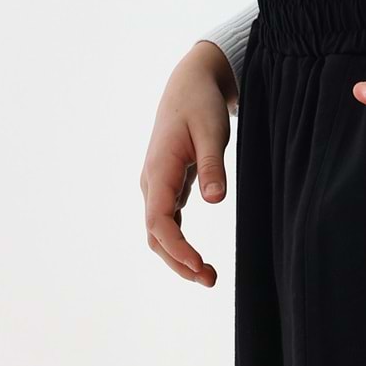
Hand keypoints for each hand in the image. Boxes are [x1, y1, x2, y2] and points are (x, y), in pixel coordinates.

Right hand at [140, 44, 234, 285]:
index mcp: (159, 169)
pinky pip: (167, 222)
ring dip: (179, 256)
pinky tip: (197, 256)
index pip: (159, 221)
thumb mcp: (212, 130)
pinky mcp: (167, 185)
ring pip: (160, 231)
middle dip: (178, 262)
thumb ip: (213, 165)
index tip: (199, 265)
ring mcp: (157, 184)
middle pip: (156, 235)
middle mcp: (152, 181)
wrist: (189, 84)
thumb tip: (214, 201)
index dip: (177, 248)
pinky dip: (180, 242)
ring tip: (208, 275)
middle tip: (210, 280)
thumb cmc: (201, 105)